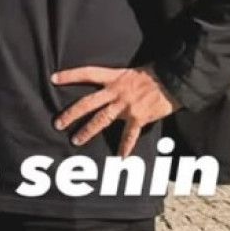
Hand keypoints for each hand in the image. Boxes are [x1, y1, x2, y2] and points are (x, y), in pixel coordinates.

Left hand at [52, 65, 178, 158]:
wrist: (176, 78)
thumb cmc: (156, 73)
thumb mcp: (132, 72)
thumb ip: (119, 82)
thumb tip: (109, 91)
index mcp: (114, 77)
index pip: (87, 73)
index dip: (70, 75)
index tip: (53, 78)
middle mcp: (117, 91)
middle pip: (88, 103)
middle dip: (72, 113)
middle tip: (58, 123)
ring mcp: (127, 105)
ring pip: (102, 119)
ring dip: (88, 130)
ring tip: (76, 140)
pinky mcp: (139, 116)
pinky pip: (129, 134)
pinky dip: (125, 146)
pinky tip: (120, 158)